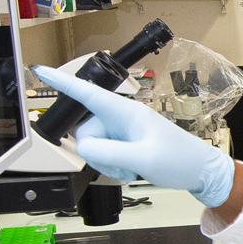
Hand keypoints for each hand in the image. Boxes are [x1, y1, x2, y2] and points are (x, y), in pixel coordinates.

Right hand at [34, 65, 234, 206]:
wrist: (201, 172)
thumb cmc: (179, 161)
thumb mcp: (143, 159)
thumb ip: (109, 153)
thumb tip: (84, 148)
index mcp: (127, 112)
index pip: (89, 94)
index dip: (63, 83)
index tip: (41, 71)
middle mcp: (123, 118)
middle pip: (86, 131)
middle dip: (98, 153)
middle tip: (125, 165)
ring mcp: (124, 132)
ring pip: (94, 146)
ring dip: (108, 164)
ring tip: (133, 169)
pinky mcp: (127, 144)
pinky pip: (105, 155)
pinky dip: (114, 168)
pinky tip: (134, 171)